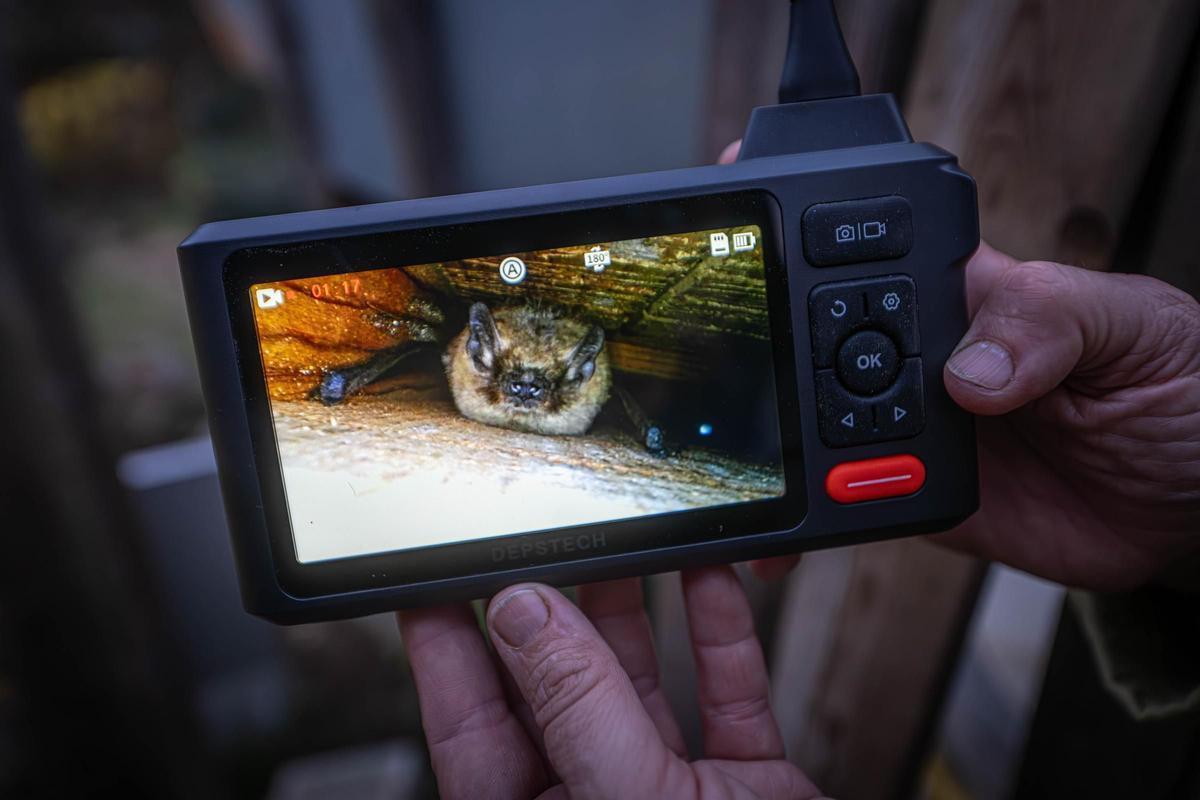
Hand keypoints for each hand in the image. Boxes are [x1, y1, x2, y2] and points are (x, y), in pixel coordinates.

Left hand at [398, 567, 824, 799]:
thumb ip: (574, 707)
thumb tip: (521, 617)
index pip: (467, 721)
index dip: (445, 643)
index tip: (432, 573)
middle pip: (553, 682)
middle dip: (552, 602)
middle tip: (543, 532)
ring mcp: (667, 790)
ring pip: (636, 676)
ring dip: (634, 603)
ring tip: (618, 537)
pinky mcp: (740, 780)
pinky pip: (724, 689)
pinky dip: (719, 632)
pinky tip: (704, 579)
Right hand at [721, 140, 1199, 590]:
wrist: (1196, 511)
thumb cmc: (1187, 391)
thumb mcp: (1140, 329)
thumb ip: (1055, 321)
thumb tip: (967, 370)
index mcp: (975, 292)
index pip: (877, 250)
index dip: (812, 237)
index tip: (754, 233)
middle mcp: (930, 356)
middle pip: (825, 343)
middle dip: (773, 357)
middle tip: (740, 391)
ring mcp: (918, 428)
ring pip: (821, 428)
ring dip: (780, 447)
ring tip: (750, 474)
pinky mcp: (918, 495)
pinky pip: (850, 504)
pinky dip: (809, 521)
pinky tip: (778, 537)